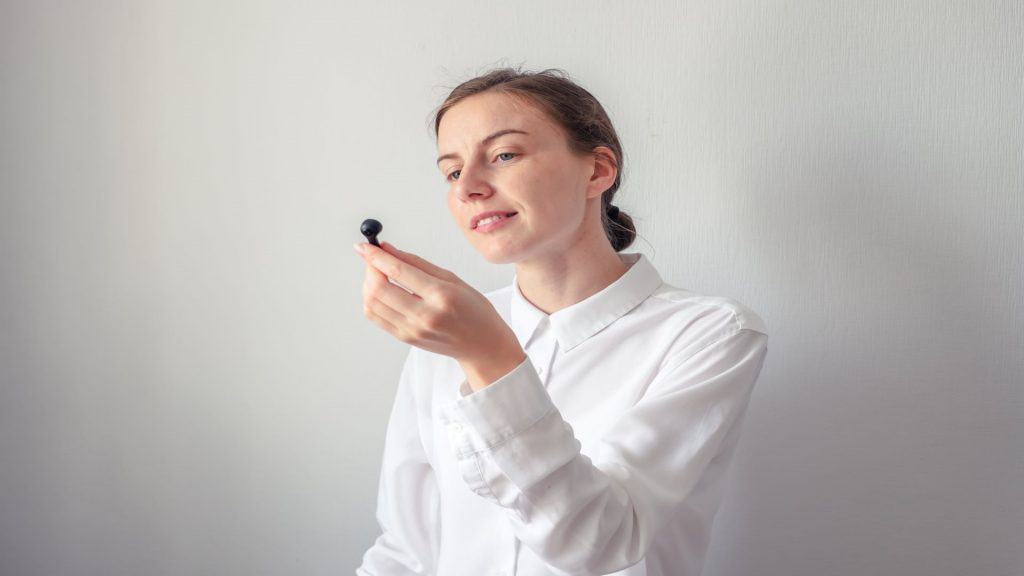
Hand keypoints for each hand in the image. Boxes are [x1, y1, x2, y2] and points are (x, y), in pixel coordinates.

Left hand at [355, 241, 524, 372]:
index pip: (398, 271)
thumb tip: (387, 248)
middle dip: (370, 268)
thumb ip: (417, 263)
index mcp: (441, 295)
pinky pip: (376, 317)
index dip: (375, 256)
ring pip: (372, 304)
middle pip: (378, 289)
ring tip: (378, 274)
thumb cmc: (473, 309)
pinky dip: (371, 300)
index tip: (364, 245)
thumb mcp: (452, 278)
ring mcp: (413, 330)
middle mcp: (425, 315)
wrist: (482, 345)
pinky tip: (381, 292)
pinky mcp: (406, 339)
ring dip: (368, 284)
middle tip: (373, 258)